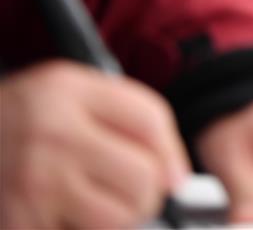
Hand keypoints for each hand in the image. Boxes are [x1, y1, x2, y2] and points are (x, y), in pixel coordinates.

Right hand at [0, 61, 188, 229]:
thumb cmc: (21, 119)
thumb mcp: (69, 91)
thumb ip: (129, 116)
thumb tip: (177, 177)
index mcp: (66, 91)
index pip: (150, 120)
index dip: (172, 153)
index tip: (172, 172)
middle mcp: (49, 135)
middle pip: (142, 178)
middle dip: (148, 191)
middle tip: (133, 191)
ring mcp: (32, 185)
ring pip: (120, 218)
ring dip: (121, 218)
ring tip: (102, 205)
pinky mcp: (20, 224)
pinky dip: (84, 229)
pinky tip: (68, 216)